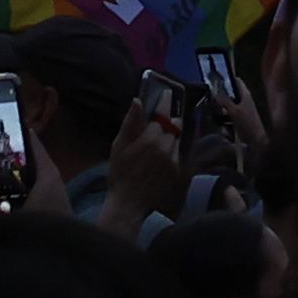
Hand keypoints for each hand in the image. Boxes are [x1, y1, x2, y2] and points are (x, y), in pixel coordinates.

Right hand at [104, 93, 190, 228]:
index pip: (163, 114)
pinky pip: (178, 153)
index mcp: (151, 138)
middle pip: (174, 124)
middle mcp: (166, 146)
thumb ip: (130, 123)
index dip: (164, 102)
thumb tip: (137, 101)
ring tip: (159, 138)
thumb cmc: (120, 173)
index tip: (166, 93)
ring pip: (177, 138)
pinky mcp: (178, 171)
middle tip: (161, 120)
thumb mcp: (119, 146)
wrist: (130, 203)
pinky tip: (161, 155)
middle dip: (169, 120)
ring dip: (171, 135)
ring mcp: (174, 159)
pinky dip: (172, 149)